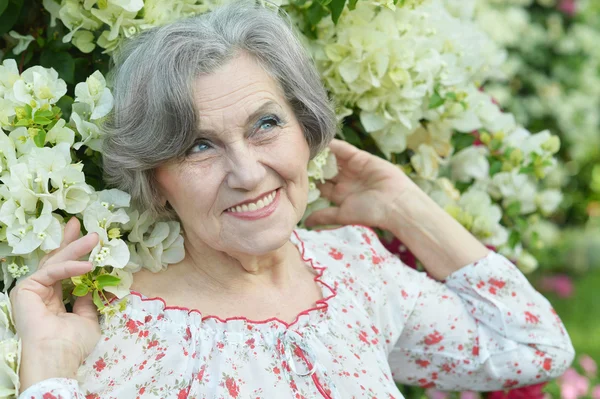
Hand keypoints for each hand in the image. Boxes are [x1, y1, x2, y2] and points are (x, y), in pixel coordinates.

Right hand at [11, 216, 100, 390]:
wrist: (58, 355)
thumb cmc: (72, 342)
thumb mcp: (87, 317)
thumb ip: (86, 300)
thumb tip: (91, 285)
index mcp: (53, 299)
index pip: (63, 270)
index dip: (74, 253)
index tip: (87, 238)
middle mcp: (41, 292)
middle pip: (56, 260)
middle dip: (70, 241)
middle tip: (81, 224)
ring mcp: (32, 289)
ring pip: (55, 262)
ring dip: (75, 248)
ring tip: (95, 238)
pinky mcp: (26, 288)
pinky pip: (52, 271)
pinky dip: (70, 266)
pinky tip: (88, 266)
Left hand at [304, 139, 417, 228]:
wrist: (394, 203)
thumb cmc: (369, 212)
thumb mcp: (342, 215)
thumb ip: (324, 216)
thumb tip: (305, 223)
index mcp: (340, 195)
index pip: (321, 186)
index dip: (309, 181)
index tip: (294, 175)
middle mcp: (345, 181)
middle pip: (325, 171)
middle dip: (314, 166)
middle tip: (296, 158)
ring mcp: (353, 169)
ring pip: (333, 159)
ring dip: (322, 155)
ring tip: (306, 147)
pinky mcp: (360, 157)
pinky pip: (344, 149)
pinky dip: (334, 145)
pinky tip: (321, 142)